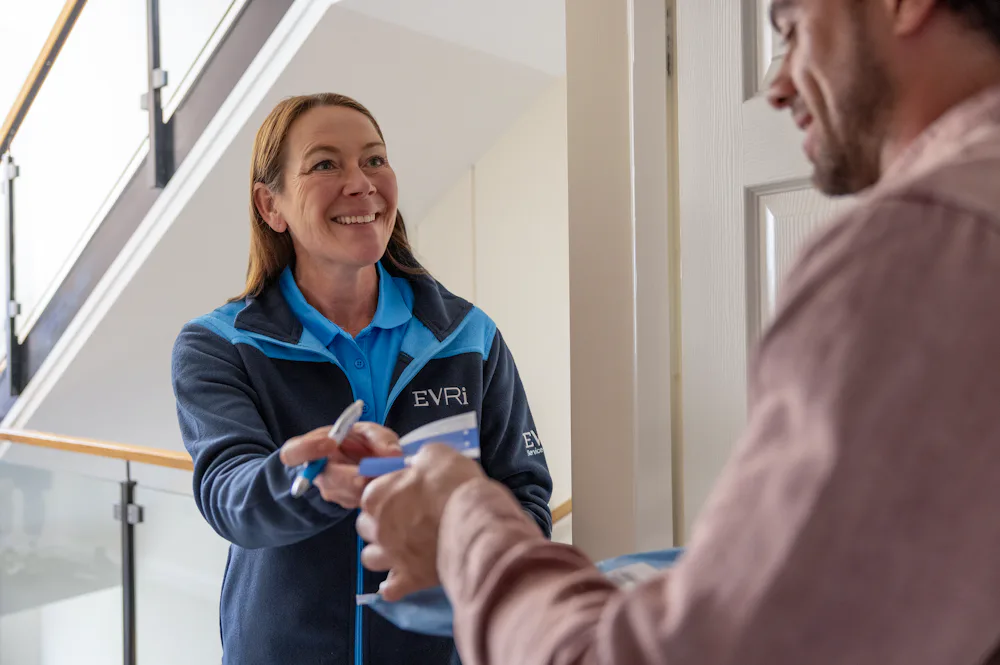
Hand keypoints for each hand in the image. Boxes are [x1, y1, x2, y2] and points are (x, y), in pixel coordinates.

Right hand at [280, 422, 401, 508]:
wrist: (361, 462)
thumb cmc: (358, 442)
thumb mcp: (368, 431)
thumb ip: (379, 437)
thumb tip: (394, 454)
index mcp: (310, 449)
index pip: (292, 453)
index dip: (308, 449)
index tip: (331, 442)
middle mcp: (316, 474)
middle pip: (329, 480)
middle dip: (355, 476)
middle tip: (377, 468)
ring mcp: (331, 491)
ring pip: (350, 493)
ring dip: (372, 483)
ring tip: (389, 470)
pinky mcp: (348, 503)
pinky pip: (363, 500)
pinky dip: (378, 491)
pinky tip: (387, 480)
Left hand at [356, 444, 484, 600]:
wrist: (476, 520)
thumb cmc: (454, 483)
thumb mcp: (435, 454)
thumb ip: (418, 460)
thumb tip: (415, 466)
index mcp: (377, 497)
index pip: (368, 498)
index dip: (385, 496)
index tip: (402, 495)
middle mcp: (378, 528)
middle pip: (366, 528)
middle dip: (380, 524)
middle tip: (404, 520)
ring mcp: (392, 556)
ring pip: (371, 559)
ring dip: (383, 553)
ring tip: (403, 548)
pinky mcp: (410, 579)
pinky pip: (390, 590)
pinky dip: (395, 585)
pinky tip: (405, 576)